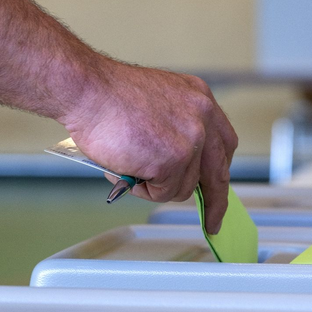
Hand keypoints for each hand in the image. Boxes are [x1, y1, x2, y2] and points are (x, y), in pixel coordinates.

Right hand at [60, 63, 238, 233]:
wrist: (88, 90)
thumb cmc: (107, 96)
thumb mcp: (158, 103)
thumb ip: (175, 129)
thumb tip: (173, 164)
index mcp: (200, 99)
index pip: (222, 144)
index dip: (218, 170)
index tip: (217, 188)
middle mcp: (203, 117)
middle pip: (217, 173)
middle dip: (215, 202)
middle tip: (212, 221)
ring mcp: (190, 140)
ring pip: (184, 188)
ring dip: (156, 187)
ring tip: (130, 166)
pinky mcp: (172, 161)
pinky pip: (162, 193)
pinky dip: (142, 190)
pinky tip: (126, 169)